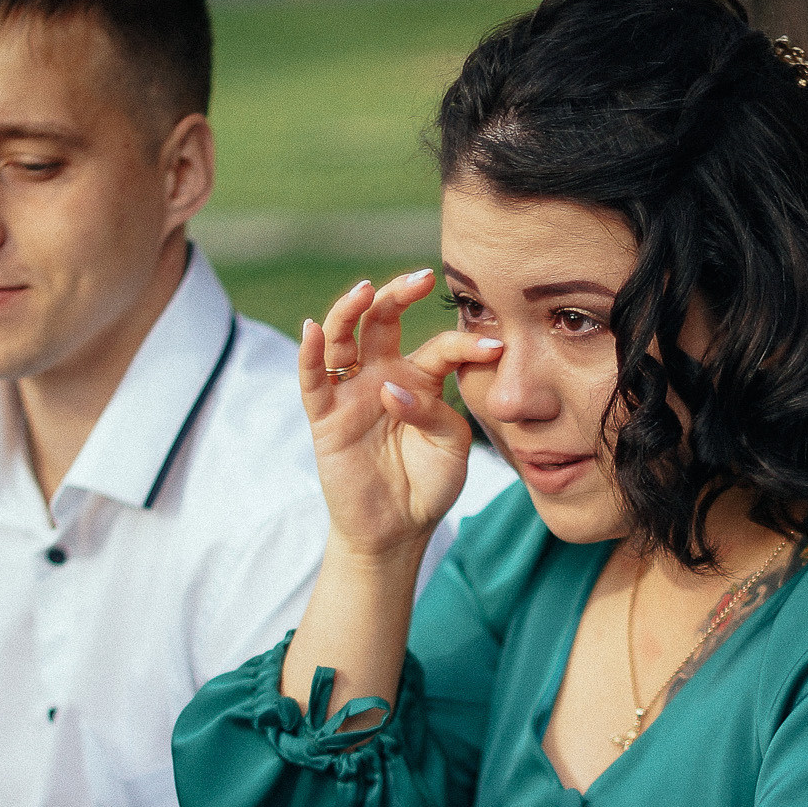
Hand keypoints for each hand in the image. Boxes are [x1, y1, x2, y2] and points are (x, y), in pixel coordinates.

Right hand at [300, 269, 504, 559]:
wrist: (398, 528)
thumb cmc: (429, 484)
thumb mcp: (449, 448)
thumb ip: (433, 414)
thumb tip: (390, 390)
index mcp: (420, 380)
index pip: (441, 348)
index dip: (467, 344)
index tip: (497, 345)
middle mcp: (383, 376)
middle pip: (384, 321)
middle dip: (400, 294)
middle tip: (423, 278)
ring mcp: (352, 393)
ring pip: (344, 338)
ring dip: (350, 310)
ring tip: (365, 291)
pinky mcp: (325, 417)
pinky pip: (312, 379)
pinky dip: (310, 353)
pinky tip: (313, 331)